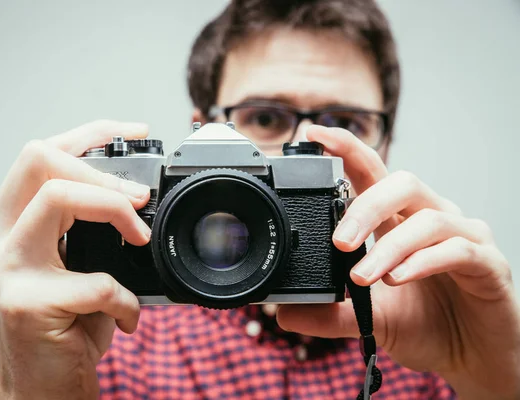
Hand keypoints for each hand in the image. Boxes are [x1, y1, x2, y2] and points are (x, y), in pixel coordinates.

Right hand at [0, 120, 151, 399]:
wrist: (42, 388)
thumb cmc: (63, 326)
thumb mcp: (70, 266)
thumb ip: (83, 226)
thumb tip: (134, 193)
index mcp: (8, 222)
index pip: (41, 153)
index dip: (91, 133)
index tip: (135, 132)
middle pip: (42, 160)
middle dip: (103, 172)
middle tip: (139, 199)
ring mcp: (6, 270)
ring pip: (59, 198)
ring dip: (114, 210)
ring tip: (139, 238)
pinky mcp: (26, 304)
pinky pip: (97, 280)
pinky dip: (126, 299)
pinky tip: (127, 316)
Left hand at [276, 126, 519, 398]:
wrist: (471, 358)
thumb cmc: (426, 324)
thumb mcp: (369, 319)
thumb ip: (331, 313)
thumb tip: (286, 313)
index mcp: (400, 220)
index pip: (372, 172)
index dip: (346, 148)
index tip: (312, 134)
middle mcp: (432, 218)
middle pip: (402, 183)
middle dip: (366, 208)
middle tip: (339, 241)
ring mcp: (463, 238)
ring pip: (428, 219)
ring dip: (390, 247)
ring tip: (362, 277)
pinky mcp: (487, 264)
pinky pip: (458, 250)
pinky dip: (424, 262)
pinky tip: (400, 278)